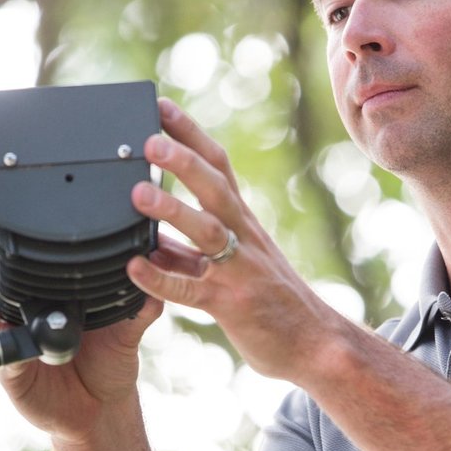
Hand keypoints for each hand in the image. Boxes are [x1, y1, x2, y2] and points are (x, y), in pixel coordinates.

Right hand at [0, 256, 162, 442]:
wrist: (102, 406)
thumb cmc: (109, 361)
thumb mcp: (126, 329)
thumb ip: (137, 305)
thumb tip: (154, 275)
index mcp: (44, 293)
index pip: (13, 264)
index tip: (1, 245)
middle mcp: (21, 312)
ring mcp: (11, 339)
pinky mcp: (10, 368)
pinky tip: (9, 345)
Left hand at [127, 99, 345, 383]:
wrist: (316, 344)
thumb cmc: (271, 303)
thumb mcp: (231, 266)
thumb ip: (187, 251)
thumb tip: (146, 239)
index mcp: (242, 221)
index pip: (218, 165)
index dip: (190, 134)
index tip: (160, 106)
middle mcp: (243, 237)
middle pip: (215, 187)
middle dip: (183, 160)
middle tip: (148, 139)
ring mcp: (239, 269)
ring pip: (206, 231)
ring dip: (172, 209)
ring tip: (137, 194)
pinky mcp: (231, 305)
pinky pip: (191, 289)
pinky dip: (161, 278)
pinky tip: (134, 267)